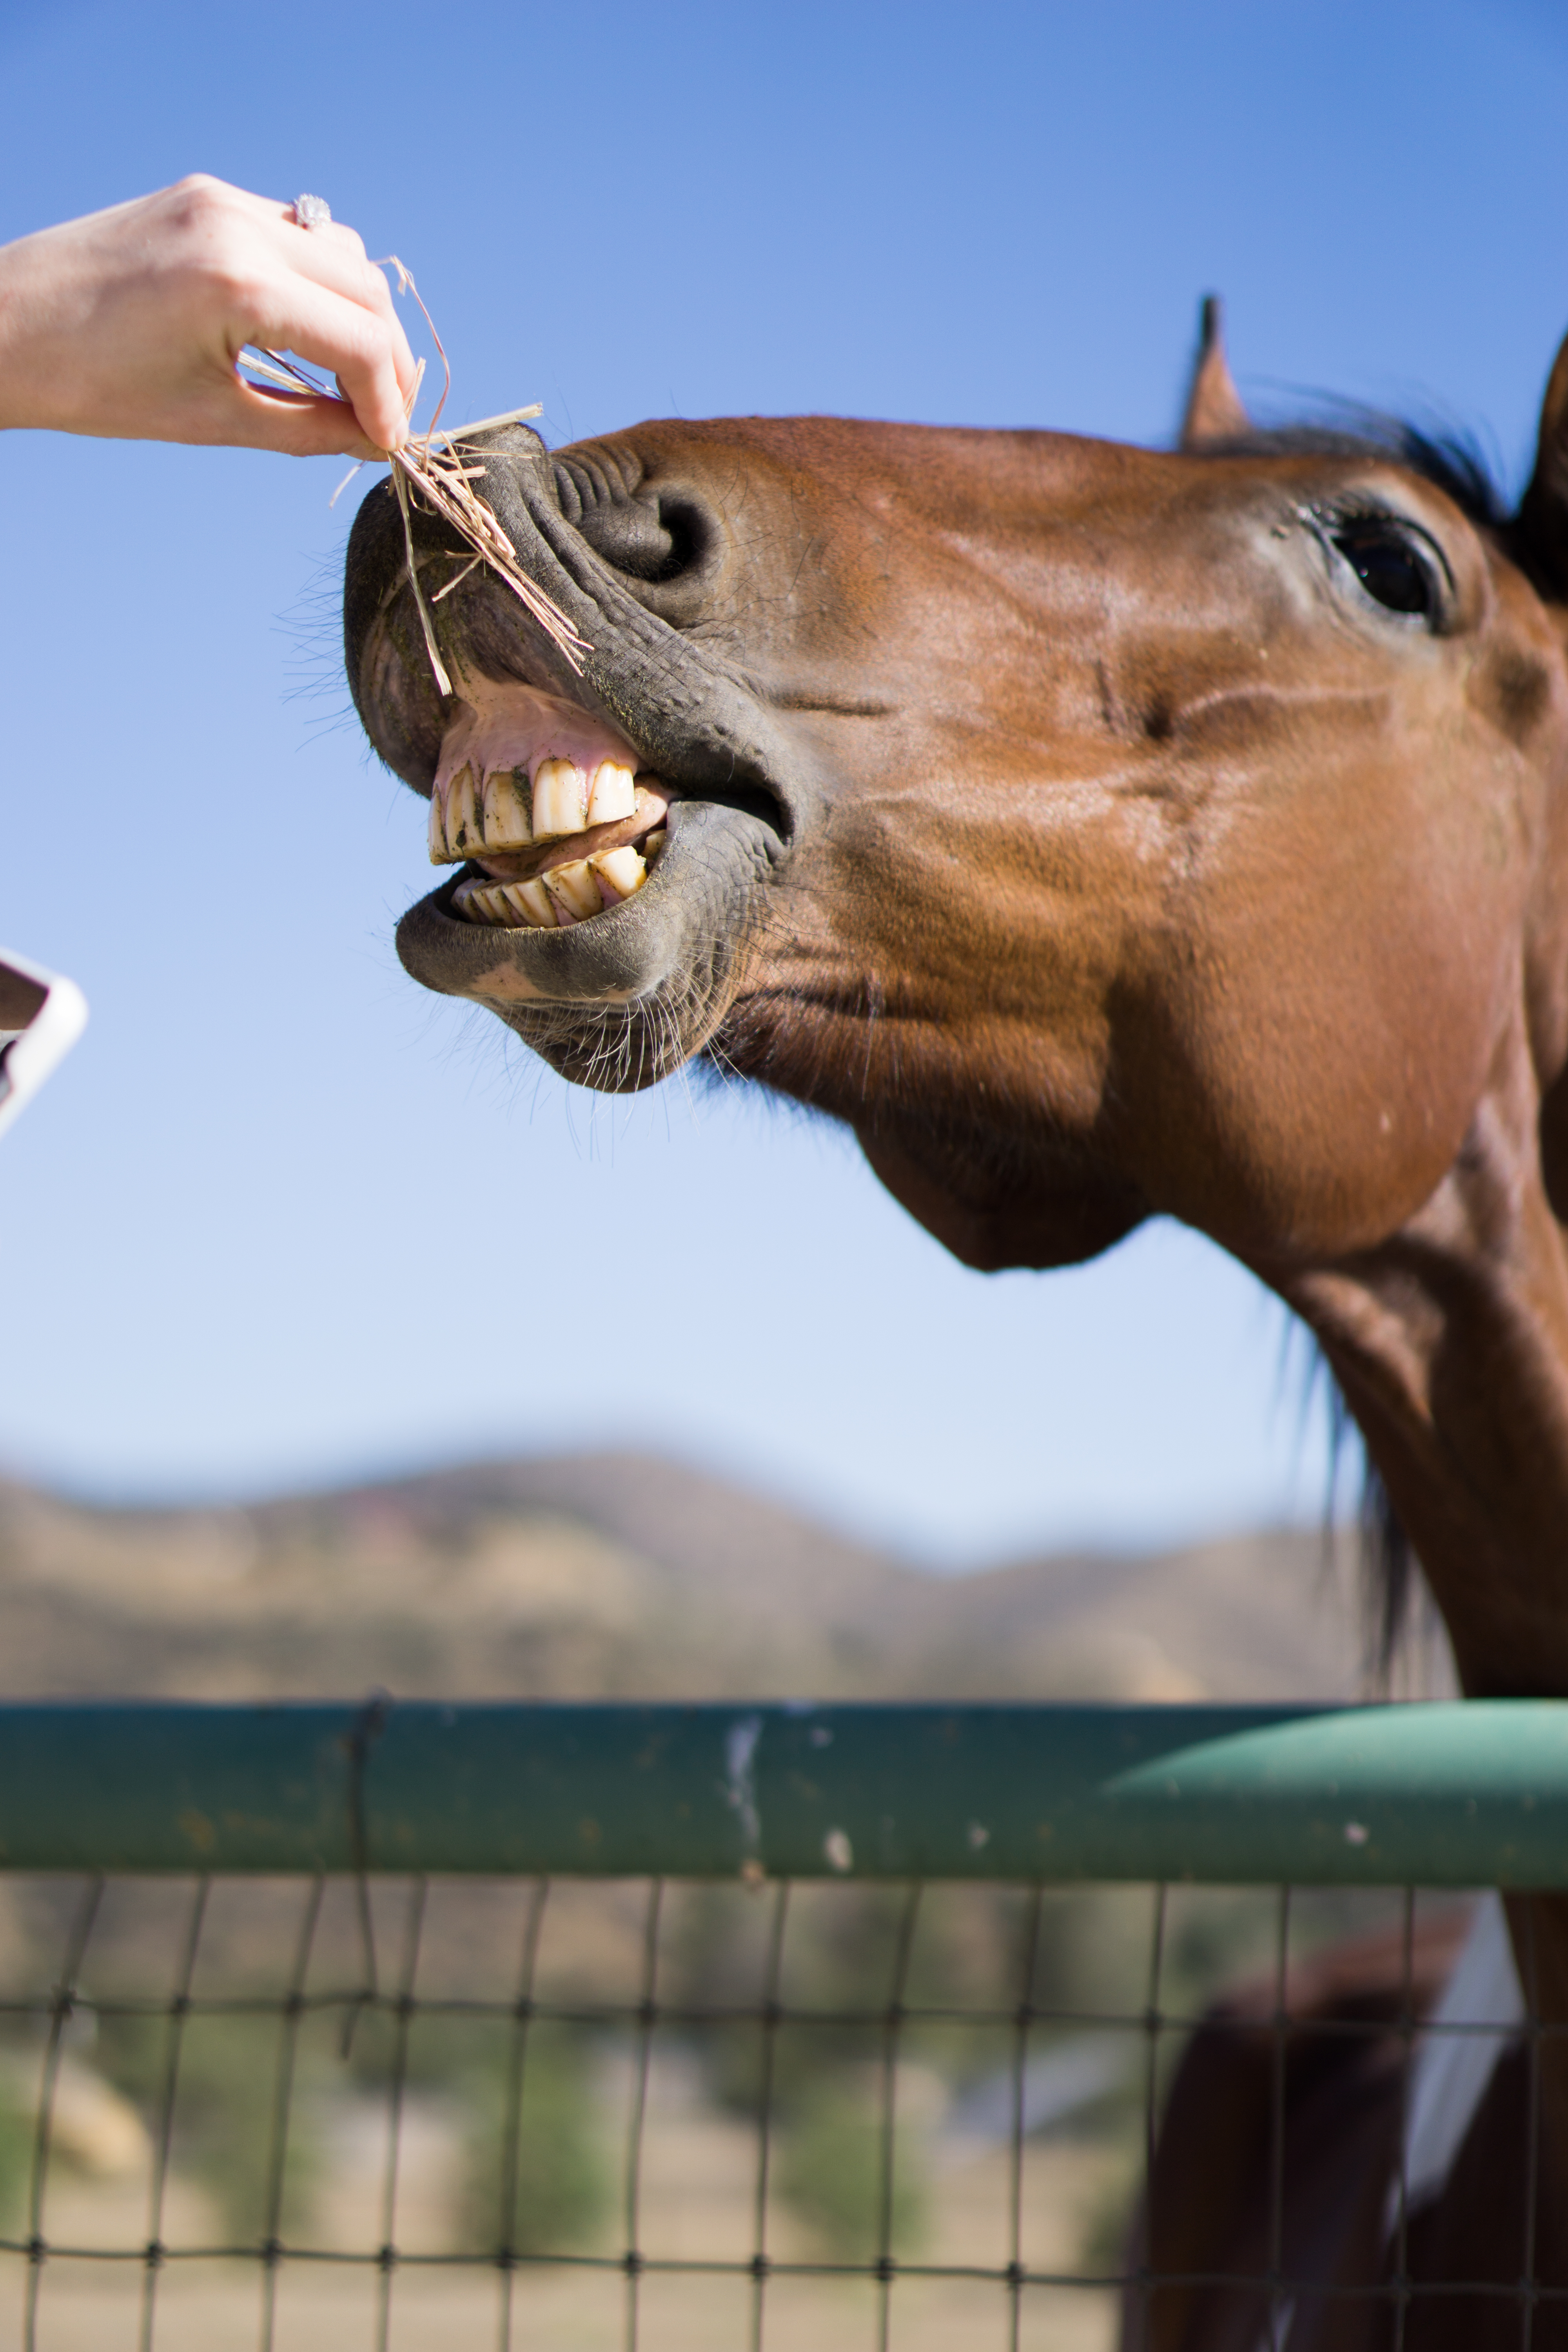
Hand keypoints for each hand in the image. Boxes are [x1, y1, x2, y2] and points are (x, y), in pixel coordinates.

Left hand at [0, 175, 418, 457]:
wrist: (4, 326)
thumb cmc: (92, 382)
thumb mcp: (213, 419)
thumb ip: (307, 429)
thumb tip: (373, 440)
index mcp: (237, 284)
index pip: (362, 340)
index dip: (389, 402)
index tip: (386, 444)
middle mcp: (237, 225)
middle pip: (368, 289)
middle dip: (387, 360)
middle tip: (379, 418)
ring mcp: (221, 201)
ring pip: (343, 253)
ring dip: (359, 316)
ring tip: (346, 376)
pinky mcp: (205, 196)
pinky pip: (297, 231)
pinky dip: (319, 283)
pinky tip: (303, 329)